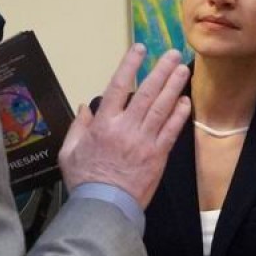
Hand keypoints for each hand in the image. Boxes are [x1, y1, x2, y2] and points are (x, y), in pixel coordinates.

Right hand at [60, 46, 190, 207]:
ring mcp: (144, 141)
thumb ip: (78, 127)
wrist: (104, 206)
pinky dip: (179, 115)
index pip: (118, 86)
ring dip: (174, 87)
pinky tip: (186, 101)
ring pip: (162, 108)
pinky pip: (171, 131)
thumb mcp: (69, 152)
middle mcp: (126, 127)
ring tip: (183, 69)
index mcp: (103, 123)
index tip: (140, 49)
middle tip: (172, 53)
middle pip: (147, 92)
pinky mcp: (158, 155)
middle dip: (161, 70)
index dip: (130, 64)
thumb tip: (85, 107)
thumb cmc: (84, 180)